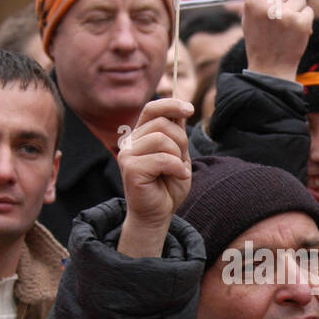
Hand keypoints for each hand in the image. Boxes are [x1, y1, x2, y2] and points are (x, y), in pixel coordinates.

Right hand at [116, 98, 192, 258]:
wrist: (158, 214)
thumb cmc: (168, 186)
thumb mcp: (178, 155)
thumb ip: (177, 134)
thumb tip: (181, 110)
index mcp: (141, 136)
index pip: (152, 109)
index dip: (171, 104)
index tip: (190, 109)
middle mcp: (130, 142)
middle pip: (162, 123)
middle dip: (181, 140)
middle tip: (182, 160)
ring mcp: (127, 155)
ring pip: (162, 139)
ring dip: (178, 156)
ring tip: (177, 170)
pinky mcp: (131, 169)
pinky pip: (162, 158)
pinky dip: (176, 167)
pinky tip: (178, 176)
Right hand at [243, 0, 313, 80]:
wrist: (270, 68)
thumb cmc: (260, 41)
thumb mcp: (251, 17)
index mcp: (253, 2)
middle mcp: (268, 5)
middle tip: (281, 18)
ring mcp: (285, 14)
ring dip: (297, 10)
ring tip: (286, 27)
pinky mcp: (300, 23)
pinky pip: (308, 10)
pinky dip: (305, 20)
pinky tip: (295, 32)